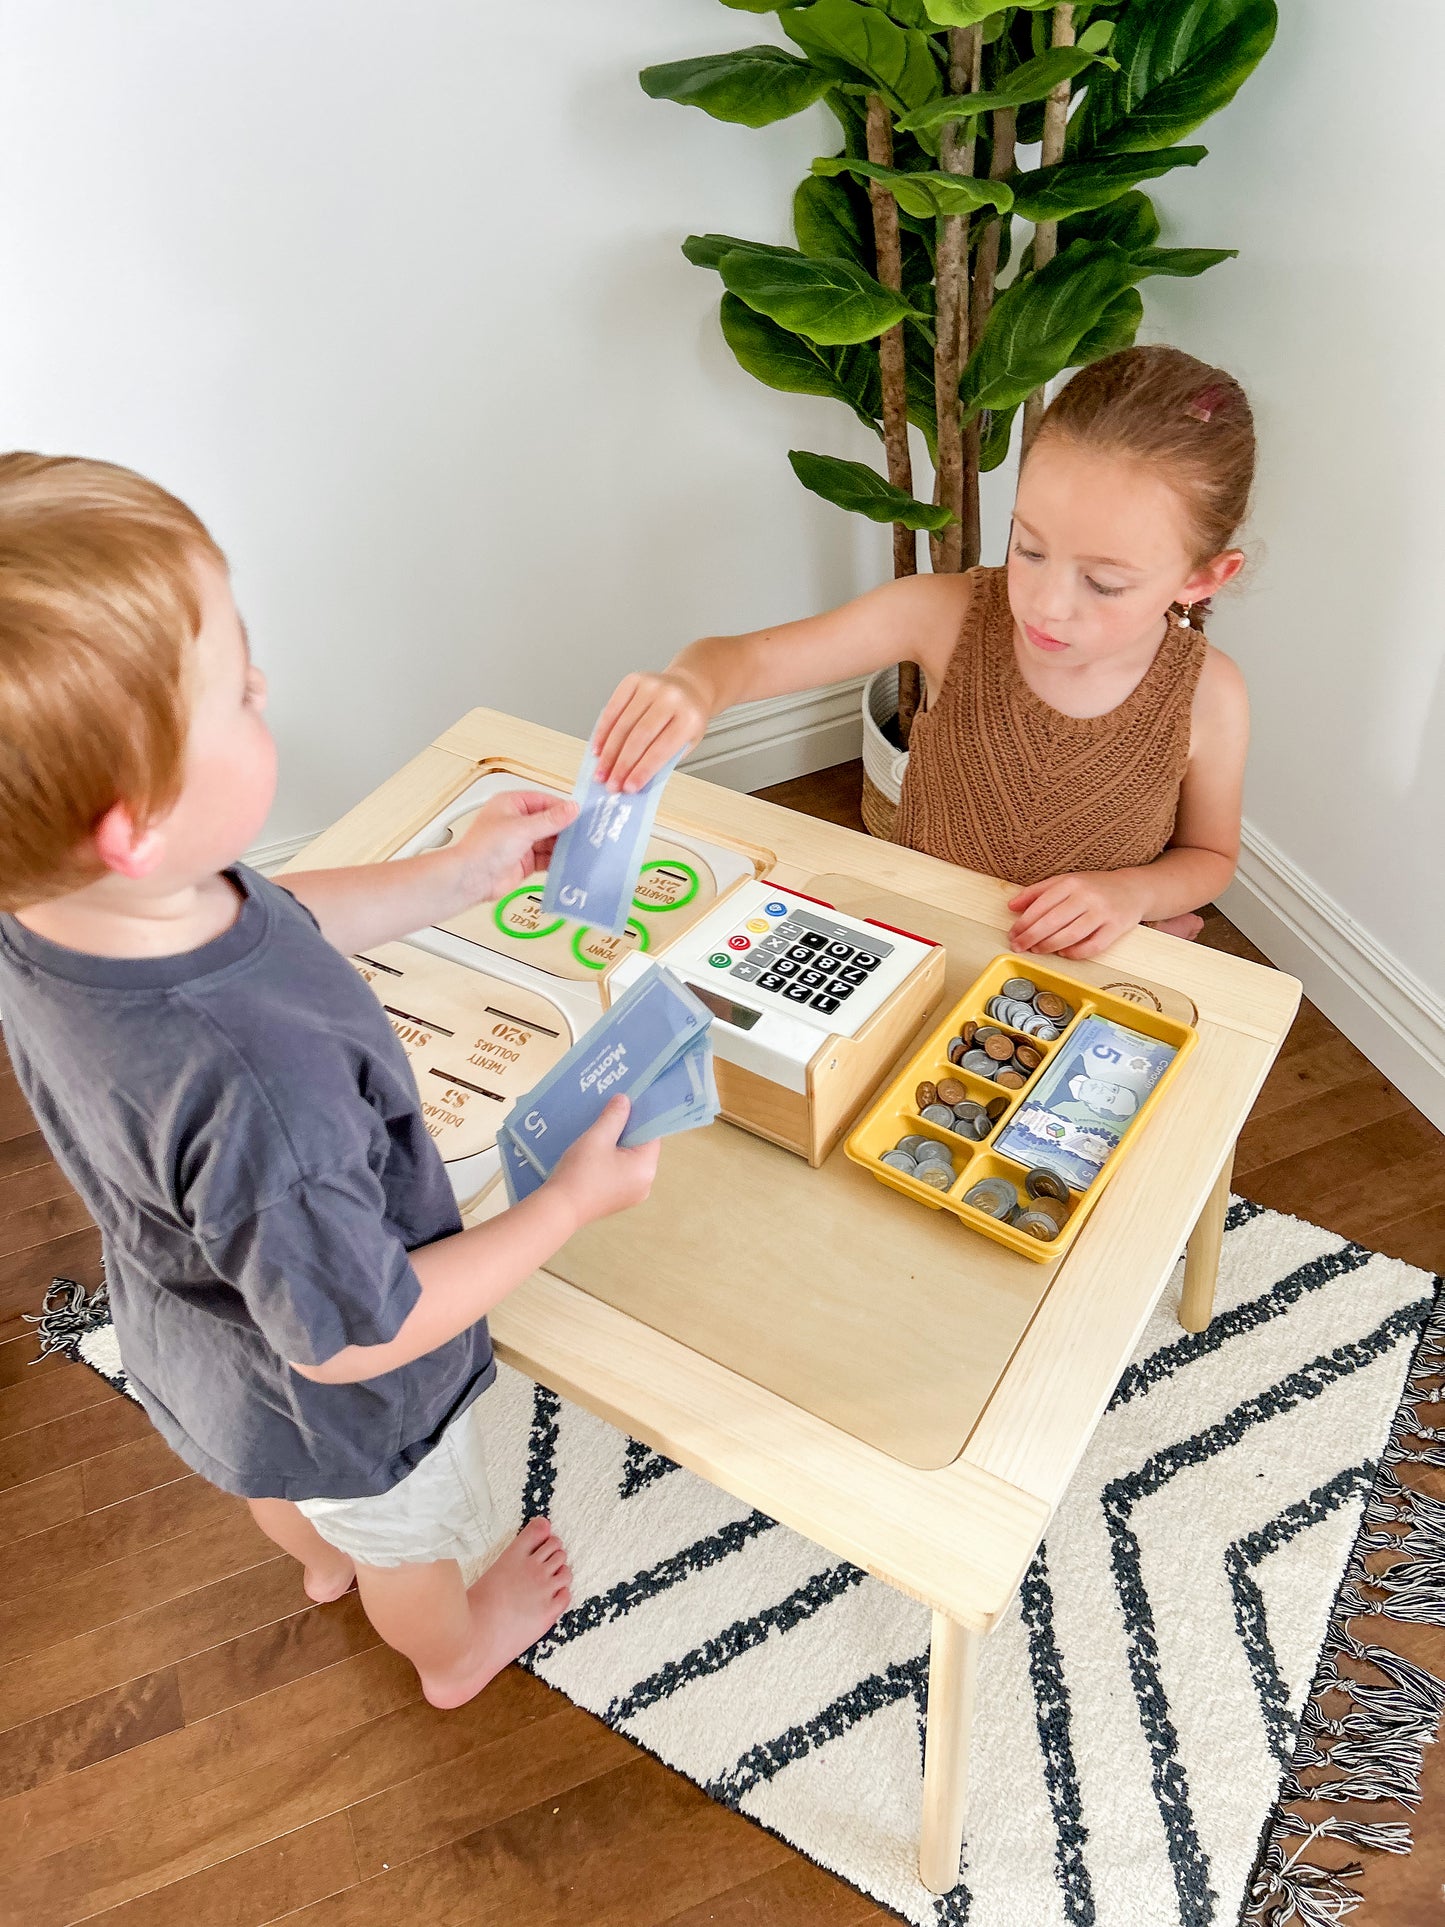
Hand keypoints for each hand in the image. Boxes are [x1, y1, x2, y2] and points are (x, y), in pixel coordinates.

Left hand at [451, 791, 577, 903]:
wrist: (471, 879)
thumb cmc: (483, 848)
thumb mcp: (522, 828)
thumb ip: (550, 820)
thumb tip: (572, 809)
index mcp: (511, 804)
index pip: (544, 801)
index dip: (562, 808)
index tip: (580, 815)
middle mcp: (516, 822)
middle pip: (548, 822)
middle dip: (564, 829)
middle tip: (585, 833)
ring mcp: (521, 843)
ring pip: (549, 841)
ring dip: (562, 846)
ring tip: (581, 848)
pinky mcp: (525, 862)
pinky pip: (546, 859)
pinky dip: (557, 861)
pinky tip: (569, 862)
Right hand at [550, 1096, 659, 1226]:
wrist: (559, 1209)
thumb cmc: (581, 1172)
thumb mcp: (597, 1137)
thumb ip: (614, 1116)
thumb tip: (625, 1100)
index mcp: (646, 1168)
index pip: (651, 1134)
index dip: (638, 1117)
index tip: (623, 1104)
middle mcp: (646, 1183)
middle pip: (640, 1148)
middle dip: (625, 1131)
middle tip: (607, 1115)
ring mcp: (632, 1195)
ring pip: (629, 1161)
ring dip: (616, 1146)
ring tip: (598, 1133)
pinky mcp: (618, 1200)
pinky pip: (620, 1173)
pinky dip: (610, 1162)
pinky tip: (593, 1154)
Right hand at [593, 670, 708, 792]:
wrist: (689, 688)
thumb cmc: (687, 718)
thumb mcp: (687, 742)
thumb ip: (664, 760)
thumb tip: (633, 779)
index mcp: (689, 717)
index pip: (661, 750)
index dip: (642, 771)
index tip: (629, 787)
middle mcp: (670, 698)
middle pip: (639, 737)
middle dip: (621, 765)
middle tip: (611, 783)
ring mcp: (651, 686)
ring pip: (623, 725)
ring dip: (609, 753)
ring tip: (601, 771)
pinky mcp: (634, 681)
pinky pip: (613, 709)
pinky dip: (602, 731)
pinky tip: (598, 748)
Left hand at [1007, 870, 1148, 959]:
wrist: (1133, 889)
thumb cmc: (1094, 887)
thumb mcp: (1065, 881)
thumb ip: (1037, 892)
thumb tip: (1011, 907)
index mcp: (1071, 882)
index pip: (1041, 905)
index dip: (1023, 922)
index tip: (1013, 933)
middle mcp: (1087, 896)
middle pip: (1052, 921)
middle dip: (1031, 937)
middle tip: (1018, 946)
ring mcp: (1103, 913)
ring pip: (1070, 935)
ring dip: (1049, 946)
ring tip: (1037, 950)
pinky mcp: (1116, 928)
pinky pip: (1092, 946)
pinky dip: (1075, 953)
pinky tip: (1063, 953)